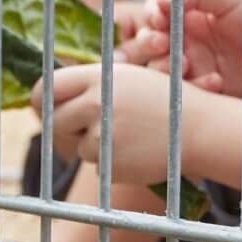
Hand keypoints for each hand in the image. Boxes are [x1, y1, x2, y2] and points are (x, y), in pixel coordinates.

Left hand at [44, 61, 186, 177]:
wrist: (200, 129)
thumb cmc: (163, 100)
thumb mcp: (127, 77)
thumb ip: (90, 84)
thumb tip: (47, 96)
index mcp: (98, 76)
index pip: (47, 88)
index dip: (42, 101)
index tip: (46, 109)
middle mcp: (96, 102)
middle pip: (55, 121)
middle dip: (67, 128)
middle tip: (88, 128)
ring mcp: (103, 133)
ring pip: (77, 146)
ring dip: (95, 147)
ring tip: (128, 135)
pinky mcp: (112, 161)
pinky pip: (96, 165)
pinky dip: (111, 162)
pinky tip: (136, 150)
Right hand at [124, 0, 241, 108]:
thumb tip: (160, 3)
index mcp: (188, 15)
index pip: (155, 14)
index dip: (152, 16)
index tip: (161, 18)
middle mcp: (184, 41)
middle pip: (147, 42)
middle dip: (148, 42)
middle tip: (163, 43)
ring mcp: (191, 67)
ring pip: (158, 69)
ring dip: (165, 67)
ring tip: (187, 65)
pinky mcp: (201, 91)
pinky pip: (183, 92)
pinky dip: (196, 87)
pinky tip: (216, 81)